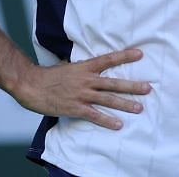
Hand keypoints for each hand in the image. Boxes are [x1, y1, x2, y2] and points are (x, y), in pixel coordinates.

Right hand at [10, 48, 151, 129]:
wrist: (30, 85)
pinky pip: (95, 115)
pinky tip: (118, 124)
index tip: (140, 54)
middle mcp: (87, 80)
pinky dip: (107, 120)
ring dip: (125, 104)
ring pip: (108, 99)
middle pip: (114, 83)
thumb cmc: (48, 76)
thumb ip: (82, 67)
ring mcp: (82, 95)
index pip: (109, 59)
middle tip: (148, 88)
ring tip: (140, 108)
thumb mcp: (68, 66)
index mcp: (85, 67)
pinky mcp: (75, 108)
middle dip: (133, 86)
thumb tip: (91, 65)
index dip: (125, 56)